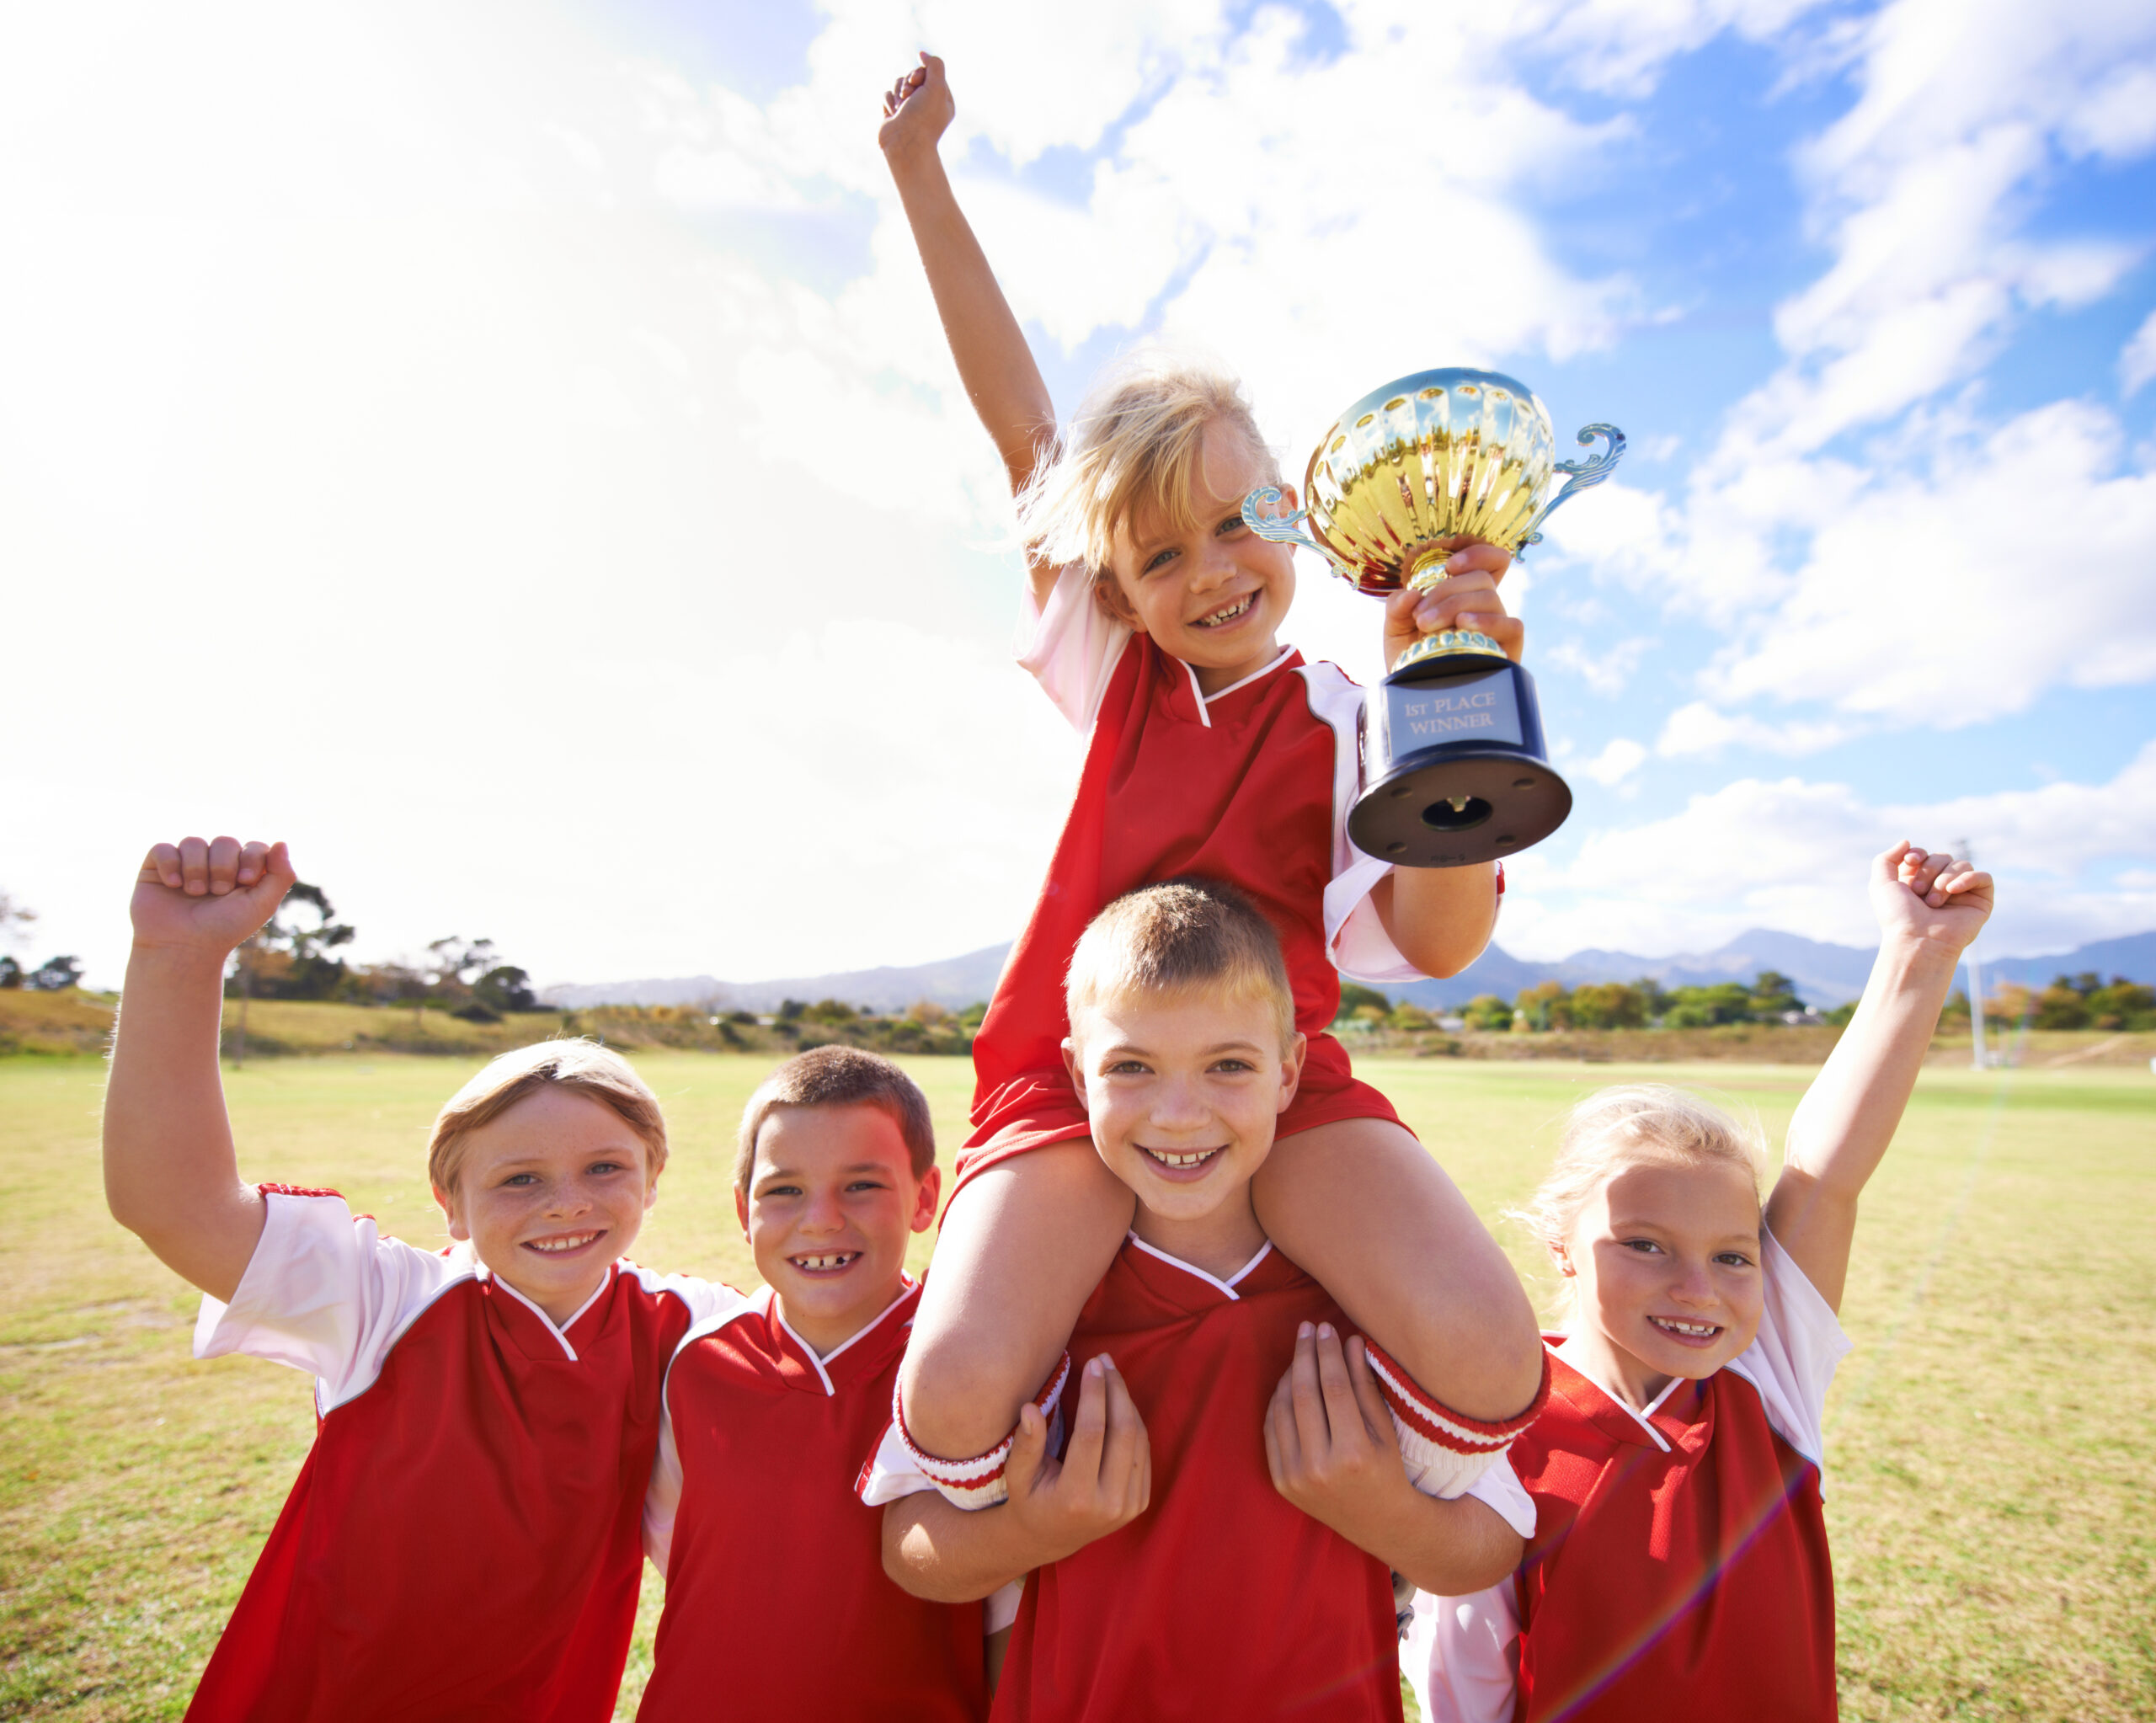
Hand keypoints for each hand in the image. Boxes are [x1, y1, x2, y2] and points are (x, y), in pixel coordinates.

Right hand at [131, 836, 295, 959]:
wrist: (183, 948)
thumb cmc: (224, 929)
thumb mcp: (261, 905)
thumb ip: (281, 875)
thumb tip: (281, 842)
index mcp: (242, 870)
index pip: (254, 846)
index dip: (251, 858)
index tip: (245, 881)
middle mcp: (214, 863)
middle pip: (225, 841)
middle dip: (223, 867)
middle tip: (218, 892)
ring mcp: (185, 864)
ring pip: (193, 842)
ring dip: (197, 869)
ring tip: (195, 893)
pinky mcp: (156, 868)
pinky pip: (163, 848)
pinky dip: (170, 864)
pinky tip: (173, 885)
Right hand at [879, 52, 953, 162]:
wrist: (903, 145)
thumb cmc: (922, 118)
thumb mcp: (937, 87)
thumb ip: (934, 65)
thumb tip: (922, 54)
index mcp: (942, 98)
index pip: (929, 71)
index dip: (919, 73)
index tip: (916, 83)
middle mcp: (926, 103)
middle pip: (912, 75)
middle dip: (907, 83)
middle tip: (908, 96)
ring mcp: (909, 108)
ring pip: (898, 83)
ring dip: (897, 93)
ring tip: (901, 108)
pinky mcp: (894, 113)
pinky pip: (888, 94)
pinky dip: (889, 102)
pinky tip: (893, 114)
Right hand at [1005, 1353, 1150, 1563]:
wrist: (1050, 1539)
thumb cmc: (1028, 1501)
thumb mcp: (1017, 1477)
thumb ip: (1025, 1444)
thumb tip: (1030, 1408)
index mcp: (1076, 1498)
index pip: (1092, 1433)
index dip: (1095, 1394)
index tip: (1093, 1364)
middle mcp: (1109, 1505)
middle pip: (1123, 1432)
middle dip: (1116, 1390)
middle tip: (1105, 1361)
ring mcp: (1129, 1506)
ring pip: (1138, 1439)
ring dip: (1127, 1401)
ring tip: (1111, 1375)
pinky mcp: (1140, 1503)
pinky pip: (1144, 1452)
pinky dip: (1134, 1422)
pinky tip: (1119, 1402)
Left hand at [1265, 1323, 1414, 1551]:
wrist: (1378, 1522)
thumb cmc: (1388, 1470)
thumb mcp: (1385, 1429)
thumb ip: (1365, 1384)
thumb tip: (1349, 1340)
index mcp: (1354, 1453)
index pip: (1334, 1387)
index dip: (1328, 1353)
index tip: (1327, 1328)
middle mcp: (1320, 1467)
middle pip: (1304, 1394)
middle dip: (1305, 1355)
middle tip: (1308, 1329)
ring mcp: (1296, 1477)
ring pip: (1283, 1409)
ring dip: (1289, 1374)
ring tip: (1300, 1352)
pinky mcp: (1281, 1482)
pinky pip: (1272, 1430)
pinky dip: (1278, 1402)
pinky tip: (1289, 1382)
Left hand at [1381, 539, 1520, 668]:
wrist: (1413, 694)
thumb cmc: (1409, 658)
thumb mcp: (1395, 629)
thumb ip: (1397, 607)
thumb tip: (1411, 594)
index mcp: (1465, 594)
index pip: (1490, 562)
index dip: (1478, 554)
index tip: (1449, 566)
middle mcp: (1485, 607)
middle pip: (1482, 578)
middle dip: (1446, 591)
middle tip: (1420, 616)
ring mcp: (1497, 628)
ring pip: (1491, 598)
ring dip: (1456, 606)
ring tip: (1428, 626)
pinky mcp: (1507, 651)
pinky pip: (1512, 625)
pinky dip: (1487, 621)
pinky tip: (1463, 625)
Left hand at [1871, 840, 1991, 958]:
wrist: (1917, 941)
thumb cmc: (1898, 916)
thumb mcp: (1881, 884)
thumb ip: (1886, 859)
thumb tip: (1907, 842)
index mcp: (1919, 882)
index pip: (1925, 855)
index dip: (1918, 854)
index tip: (1911, 862)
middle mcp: (1941, 886)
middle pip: (1942, 857)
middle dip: (1928, 871)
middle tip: (1918, 892)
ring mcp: (1962, 893)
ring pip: (1961, 865)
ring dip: (1943, 880)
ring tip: (1932, 902)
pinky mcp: (1981, 901)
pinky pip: (1983, 877)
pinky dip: (1968, 878)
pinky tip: (1953, 889)